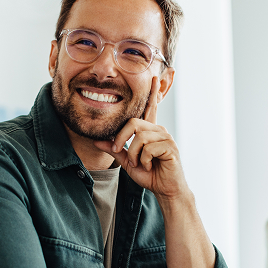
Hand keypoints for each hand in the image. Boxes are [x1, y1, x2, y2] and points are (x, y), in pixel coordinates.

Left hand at [93, 76, 188, 200]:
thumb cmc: (150, 175)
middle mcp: (159, 130)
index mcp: (150, 131)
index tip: (153, 78)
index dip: (152, 93)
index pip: (149, 108)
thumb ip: (115, 150)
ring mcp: (166, 138)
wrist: (166, 190)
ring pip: (140, 137)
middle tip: (120, 153)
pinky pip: (148, 148)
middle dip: (122, 139)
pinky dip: (143, 160)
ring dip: (134, 155)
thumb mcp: (128, 162)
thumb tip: (97, 141)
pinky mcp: (170, 147)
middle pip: (134, 123)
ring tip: (139, 164)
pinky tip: (149, 166)